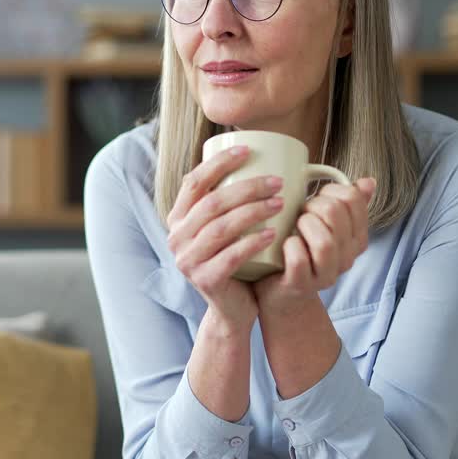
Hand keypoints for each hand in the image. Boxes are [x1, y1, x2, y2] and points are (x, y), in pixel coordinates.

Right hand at [166, 145, 285, 329]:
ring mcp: (188, 261)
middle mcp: (176, 238)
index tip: (248, 150)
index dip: (219, 163)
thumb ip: (227, 202)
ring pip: (221, 228)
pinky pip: (231, 256)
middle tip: (277, 182)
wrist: (233, 309)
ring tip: (281, 203)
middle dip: (247, 188)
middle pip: (212, 203)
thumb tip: (259, 157)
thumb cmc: (234, 259)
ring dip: (253, 211)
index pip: (193, 182)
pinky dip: (253, 242)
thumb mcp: (224, 228)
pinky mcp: (205, 280)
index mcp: (178, 219)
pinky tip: (272, 233)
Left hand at [254, 177, 376, 316]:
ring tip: (294, 226)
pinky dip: (290, 247)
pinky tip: (286, 243)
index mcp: (357, 238)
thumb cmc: (301, 250)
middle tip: (301, 212)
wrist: (281, 292)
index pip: (353, 199)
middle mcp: (347, 257)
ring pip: (324, 241)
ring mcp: (325, 274)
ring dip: (304, 225)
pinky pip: (299, 261)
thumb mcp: (325, 224)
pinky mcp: (301, 285)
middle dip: (314, 205)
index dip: (331, 190)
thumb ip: (348, 204)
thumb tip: (368, 182)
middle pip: (336, 214)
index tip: (317, 197)